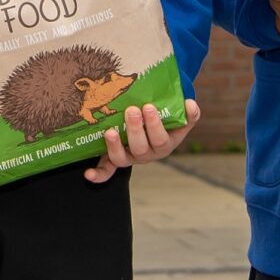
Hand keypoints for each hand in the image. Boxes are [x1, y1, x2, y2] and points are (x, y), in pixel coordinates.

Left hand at [84, 98, 200, 182]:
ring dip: (115, 147)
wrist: (151, 128)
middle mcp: (147, 154)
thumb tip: (191, 105)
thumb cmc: (166, 122)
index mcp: (164, 145)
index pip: (161, 140)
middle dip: (135, 130)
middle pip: (141, 148)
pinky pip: (107, 171)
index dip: (155, 126)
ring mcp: (130, 158)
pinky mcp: (114, 160)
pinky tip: (88, 174)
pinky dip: (98, 175)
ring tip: (110, 131)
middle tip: (132, 110)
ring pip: (122, 159)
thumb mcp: (179, 119)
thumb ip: (188, 114)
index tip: (149, 107)